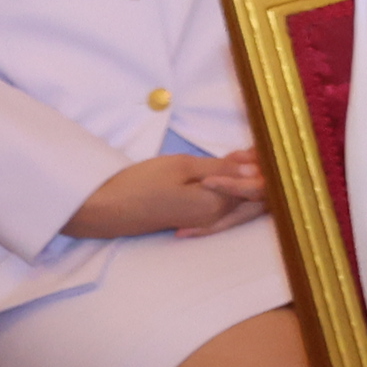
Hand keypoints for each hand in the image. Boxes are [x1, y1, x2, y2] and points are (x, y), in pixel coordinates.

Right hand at [65, 150, 267, 239]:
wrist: (104, 209)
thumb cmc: (141, 184)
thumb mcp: (182, 167)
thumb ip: (221, 168)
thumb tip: (256, 169)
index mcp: (216, 206)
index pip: (256, 187)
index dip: (262, 166)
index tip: (259, 144)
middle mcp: (215, 218)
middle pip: (253, 199)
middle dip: (258, 174)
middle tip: (251, 150)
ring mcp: (204, 222)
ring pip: (239, 202)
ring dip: (243, 180)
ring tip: (238, 155)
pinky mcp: (193, 220)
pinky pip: (222, 204)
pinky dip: (229, 188)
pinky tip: (224, 171)